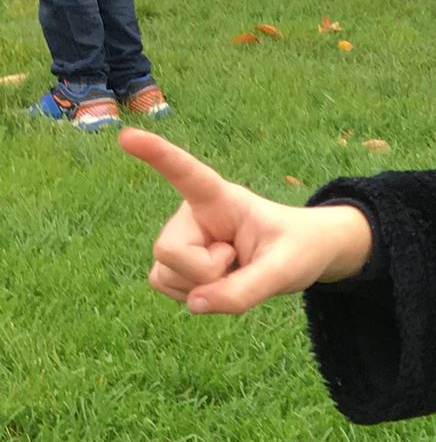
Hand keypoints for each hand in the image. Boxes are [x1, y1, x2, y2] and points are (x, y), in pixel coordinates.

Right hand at [127, 129, 371, 314]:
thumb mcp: (283, 271)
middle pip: (168, 250)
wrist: (302, 258)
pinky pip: (167, 288)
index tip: (128, 136)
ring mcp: (180, 239)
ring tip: (233, 267)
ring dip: (203, 286)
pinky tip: (218, 282)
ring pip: (164, 274)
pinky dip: (195, 297)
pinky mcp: (176, 264)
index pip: (185, 173)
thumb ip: (243, 291)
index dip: (157, 155)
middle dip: (204, 272)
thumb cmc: (296, 250)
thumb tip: (194, 304)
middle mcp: (191, 215)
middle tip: (238, 260)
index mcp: (220, 198)